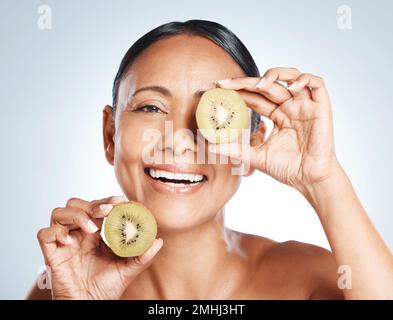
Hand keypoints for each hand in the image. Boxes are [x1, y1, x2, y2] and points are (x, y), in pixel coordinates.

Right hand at [37, 196, 162, 299]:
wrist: (91, 305)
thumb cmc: (107, 288)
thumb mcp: (129, 269)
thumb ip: (143, 255)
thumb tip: (158, 241)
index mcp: (95, 234)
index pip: (96, 207)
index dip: (106, 200)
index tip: (121, 201)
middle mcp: (78, 234)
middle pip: (76, 205)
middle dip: (92, 204)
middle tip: (107, 210)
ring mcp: (64, 243)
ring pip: (59, 213)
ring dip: (76, 215)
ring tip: (91, 229)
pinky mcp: (51, 254)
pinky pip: (44, 234)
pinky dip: (55, 232)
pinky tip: (70, 242)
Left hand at [211, 67, 339, 190]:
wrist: (309, 180)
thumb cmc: (288, 168)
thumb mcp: (256, 156)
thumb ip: (236, 149)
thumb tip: (212, 147)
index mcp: (277, 116)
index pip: (256, 97)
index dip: (239, 91)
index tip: (220, 89)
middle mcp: (290, 107)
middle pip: (268, 85)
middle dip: (247, 82)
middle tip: (227, 83)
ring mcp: (305, 106)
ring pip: (292, 76)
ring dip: (275, 74)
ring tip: (259, 83)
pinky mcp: (321, 108)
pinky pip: (316, 84)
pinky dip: (304, 80)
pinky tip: (291, 87)